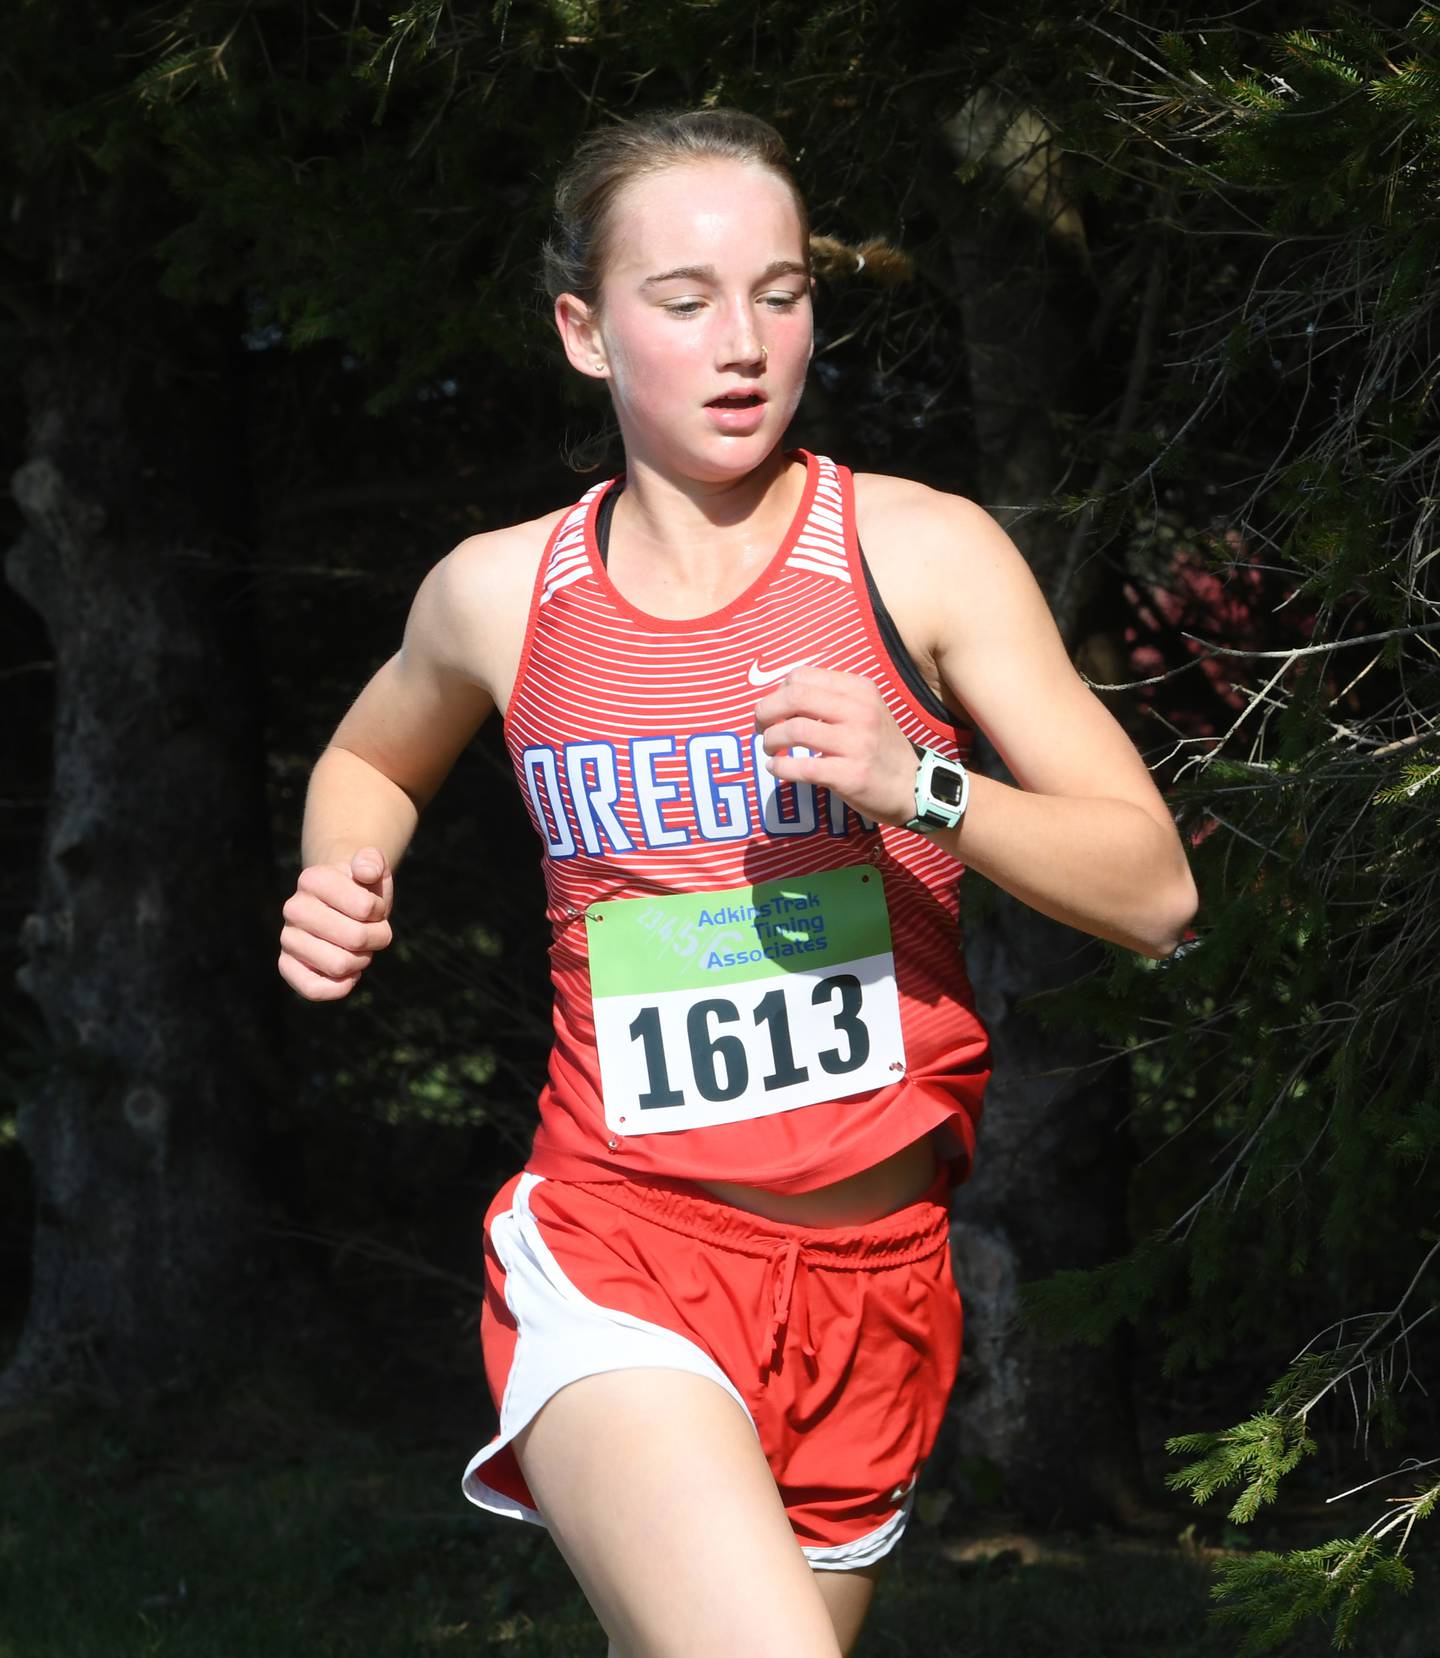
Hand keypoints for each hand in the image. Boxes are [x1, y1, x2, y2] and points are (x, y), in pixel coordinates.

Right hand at [278, 847, 394, 1001]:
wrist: (340, 905)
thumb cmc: (361, 888)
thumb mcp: (373, 867)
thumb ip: (373, 861)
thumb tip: (365, 870)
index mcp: (313, 879)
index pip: (366, 907)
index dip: (379, 911)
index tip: (373, 906)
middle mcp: (293, 908)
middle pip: (355, 939)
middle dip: (376, 938)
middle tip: (372, 931)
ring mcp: (287, 938)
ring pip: (340, 965)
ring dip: (361, 961)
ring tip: (358, 947)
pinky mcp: (286, 965)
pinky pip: (312, 989)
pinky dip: (340, 987)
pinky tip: (349, 974)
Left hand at [754, 667, 917, 825]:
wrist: (914, 786)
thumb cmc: (880, 747)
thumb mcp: (866, 710)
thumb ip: (831, 700)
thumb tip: (780, 697)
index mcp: (860, 689)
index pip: (802, 677)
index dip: (777, 692)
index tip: (773, 710)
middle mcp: (860, 711)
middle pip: (794, 697)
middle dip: (766, 712)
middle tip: (760, 728)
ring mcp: (857, 743)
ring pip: (794, 730)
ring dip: (771, 740)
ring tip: (769, 750)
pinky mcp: (850, 775)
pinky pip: (802, 767)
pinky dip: (780, 768)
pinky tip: (776, 769)